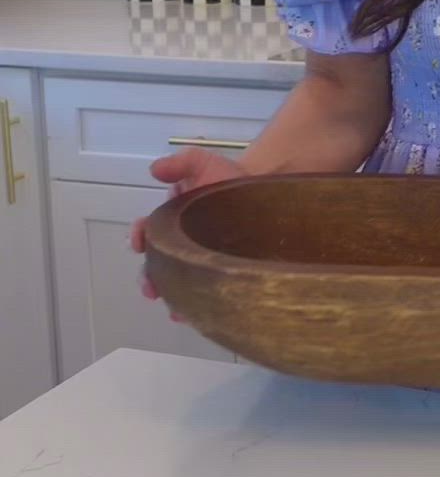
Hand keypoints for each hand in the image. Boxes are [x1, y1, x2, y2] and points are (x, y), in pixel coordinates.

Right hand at [130, 148, 241, 307]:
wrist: (265, 189)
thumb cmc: (231, 177)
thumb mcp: (204, 163)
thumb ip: (180, 163)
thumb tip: (155, 169)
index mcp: (173, 219)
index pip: (148, 230)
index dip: (139, 236)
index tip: (137, 243)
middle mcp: (182, 242)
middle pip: (158, 263)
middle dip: (150, 277)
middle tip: (150, 288)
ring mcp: (200, 258)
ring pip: (178, 282)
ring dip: (171, 296)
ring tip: (173, 309)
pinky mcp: (220, 271)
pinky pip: (204, 291)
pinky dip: (195, 304)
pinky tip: (195, 314)